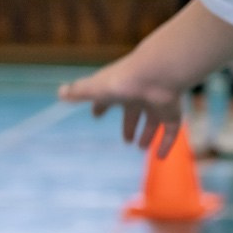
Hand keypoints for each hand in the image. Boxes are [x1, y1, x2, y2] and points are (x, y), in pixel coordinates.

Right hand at [59, 57, 186, 155]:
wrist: (156, 75)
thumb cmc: (123, 81)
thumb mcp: (95, 88)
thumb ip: (78, 92)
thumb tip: (60, 92)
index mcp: (121, 88)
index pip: (109, 97)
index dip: (102, 106)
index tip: (97, 115)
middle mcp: (140, 95)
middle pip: (134, 112)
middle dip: (129, 125)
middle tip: (126, 140)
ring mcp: (158, 103)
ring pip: (154, 120)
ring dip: (148, 134)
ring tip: (141, 147)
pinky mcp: (172, 113)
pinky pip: (172, 131)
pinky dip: (166, 144)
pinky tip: (160, 157)